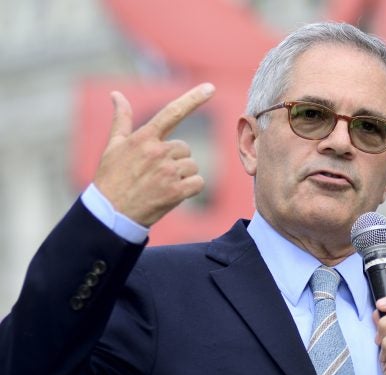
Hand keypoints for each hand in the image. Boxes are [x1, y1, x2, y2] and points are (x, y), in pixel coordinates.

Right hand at [93, 83, 215, 226]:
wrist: (111, 213)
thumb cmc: (111, 178)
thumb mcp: (113, 146)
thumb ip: (122, 120)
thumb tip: (116, 94)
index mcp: (143, 138)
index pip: (172, 112)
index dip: (193, 98)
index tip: (210, 87)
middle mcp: (157, 151)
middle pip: (185, 149)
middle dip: (176, 160)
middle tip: (155, 174)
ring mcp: (167, 172)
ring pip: (192, 166)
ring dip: (182, 176)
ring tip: (160, 185)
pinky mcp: (176, 191)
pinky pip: (198, 183)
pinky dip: (190, 189)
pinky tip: (172, 194)